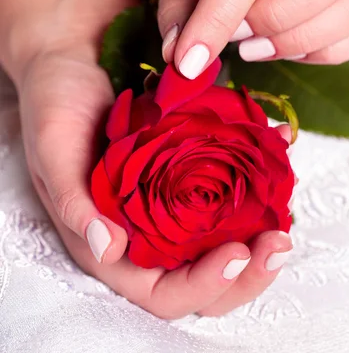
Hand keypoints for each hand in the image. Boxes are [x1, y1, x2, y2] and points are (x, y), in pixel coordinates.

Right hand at [17, 45, 292, 317]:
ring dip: (264, 230)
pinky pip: (233, 186)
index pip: (162, 293)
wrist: (73, 59)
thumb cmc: (55, 103)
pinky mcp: (191, 170)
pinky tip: (280, 146)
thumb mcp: (55, 146)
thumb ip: (75, 199)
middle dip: (249, 271)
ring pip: (228, 239)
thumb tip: (107, 247)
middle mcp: (147, 232)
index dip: (203, 285)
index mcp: (111, 242)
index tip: (237, 254)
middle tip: (280, 241)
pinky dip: (261, 175)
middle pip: (207, 279)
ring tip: (288, 207)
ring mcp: (174, 203)